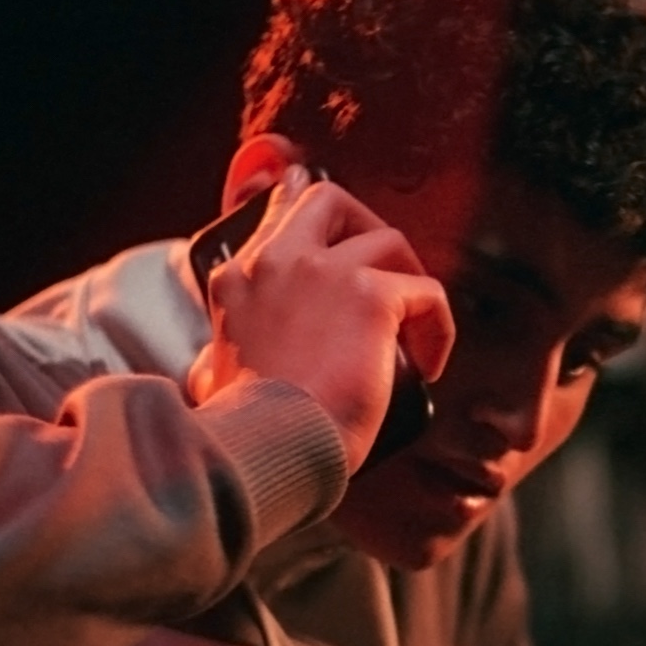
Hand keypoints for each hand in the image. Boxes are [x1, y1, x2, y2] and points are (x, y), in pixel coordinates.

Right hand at [188, 164, 453, 472]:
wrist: (267, 447)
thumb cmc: (244, 428)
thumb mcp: (211, 380)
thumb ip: (214, 358)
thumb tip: (208, 370)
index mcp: (239, 279)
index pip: (277, 212)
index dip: (308, 210)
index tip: (334, 230)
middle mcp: (278, 261)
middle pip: (330, 198)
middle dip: (365, 225)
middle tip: (386, 275)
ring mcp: (325, 272)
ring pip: (389, 239)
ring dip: (409, 278)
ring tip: (411, 330)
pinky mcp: (371, 297)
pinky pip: (428, 293)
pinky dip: (437, 329)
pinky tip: (427, 367)